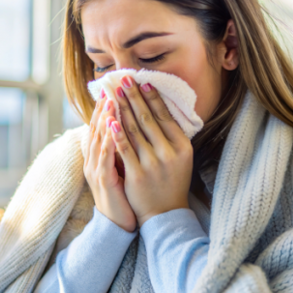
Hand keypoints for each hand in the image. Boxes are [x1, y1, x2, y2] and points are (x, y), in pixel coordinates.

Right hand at [83, 94, 136, 231]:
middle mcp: (93, 161)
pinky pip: (104, 157)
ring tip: (110, 101)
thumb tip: (129, 128)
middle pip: (95, 129)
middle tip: (110, 88)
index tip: (111, 90)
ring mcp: (96, 170)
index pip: (99, 127)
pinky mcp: (103, 180)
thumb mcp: (121, 167)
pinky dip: (108, 141)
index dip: (103, 109)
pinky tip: (112, 127)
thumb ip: (122, 149)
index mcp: (97, 157)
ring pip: (98, 140)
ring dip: (103, 120)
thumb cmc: (123, 194)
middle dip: (102, 108)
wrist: (118, 223)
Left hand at [108, 75, 192, 225]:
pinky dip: (116, 133)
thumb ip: (170, 135)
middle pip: (148, 119)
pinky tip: (109, 119)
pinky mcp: (137, 174)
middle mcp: (170, 153)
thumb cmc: (170, 181)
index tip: (142, 82)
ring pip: (134, 130)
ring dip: (122, 108)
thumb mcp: (179, 157)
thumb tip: (158, 106)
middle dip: (134, 97)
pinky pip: (124, 149)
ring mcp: (153, 164)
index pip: (165, 116)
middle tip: (124, 79)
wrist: (164, 213)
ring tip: (114, 92)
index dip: (152, 97)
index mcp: (182, 146)